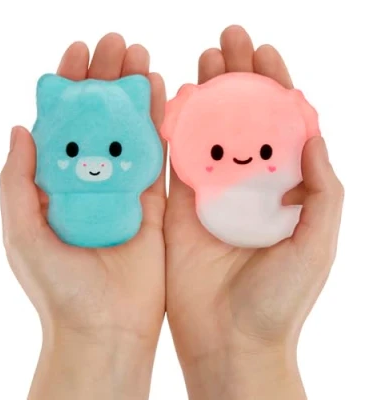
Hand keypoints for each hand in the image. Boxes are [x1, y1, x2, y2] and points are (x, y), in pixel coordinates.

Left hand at [0, 34, 165, 399]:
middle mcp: (92, 180)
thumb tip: (17, 128)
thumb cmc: (59, 287)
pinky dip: (161, 126)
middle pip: (98, 120)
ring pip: (130, 132)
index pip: (62, 123)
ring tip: (139, 57)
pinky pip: (158, 159)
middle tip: (116, 43)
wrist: (104, 328)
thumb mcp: (22, 232)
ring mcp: (125, 190)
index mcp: (57, 184)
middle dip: (105, 79)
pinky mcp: (154, 205)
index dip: (67, 85)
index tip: (77, 51)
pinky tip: (162, 94)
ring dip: (134, 94)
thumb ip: (17, 181)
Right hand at [165, 25, 343, 399]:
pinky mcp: (179, 208)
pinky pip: (176, 162)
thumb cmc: (278, 301)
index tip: (265, 53)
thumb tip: (315, 132)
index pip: (281, 126)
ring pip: (208, 134)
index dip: (275, 86)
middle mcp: (248, 186)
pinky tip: (174, 100)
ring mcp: (212, 195)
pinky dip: (175, 131)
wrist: (229, 340)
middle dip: (238, 79)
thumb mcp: (318, 244)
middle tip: (228, 42)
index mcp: (284, 189)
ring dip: (206, 96)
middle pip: (243, 121)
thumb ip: (323, 190)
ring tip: (204, 62)